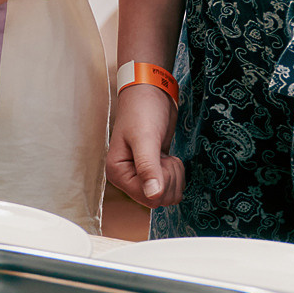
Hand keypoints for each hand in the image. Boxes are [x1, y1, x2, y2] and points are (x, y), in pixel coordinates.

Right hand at [104, 85, 182, 206]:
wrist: (150, 93)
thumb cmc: (143, 110)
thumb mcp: (145, 138)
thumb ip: (148, 167)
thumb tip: (154, 195)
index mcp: (117, 172)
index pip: (147, 198)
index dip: (162, 182)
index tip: (161, 160)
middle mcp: (126, 177)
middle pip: (158, 199)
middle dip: (170, 179)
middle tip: (164, 156)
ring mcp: (139, 174)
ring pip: (166, 195)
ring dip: (174, 176)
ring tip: (165, 155)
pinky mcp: (153, 170)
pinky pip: (170, 186)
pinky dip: (176, 173)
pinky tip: (167, 157)